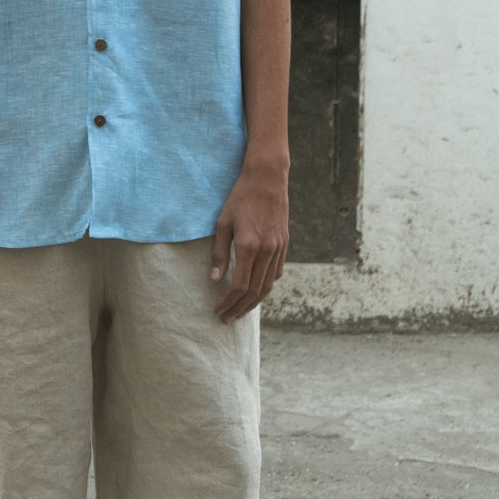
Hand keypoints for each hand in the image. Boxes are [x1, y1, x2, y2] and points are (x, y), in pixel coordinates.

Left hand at [209, 161, 288, 319]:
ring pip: (268, 286)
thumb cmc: (240, 198)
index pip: (239, 286)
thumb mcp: (222, 223)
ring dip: (254, 302)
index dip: (227, 302)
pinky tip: (256, 291)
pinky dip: (265, 286)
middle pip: (254, 292)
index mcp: (249, 246)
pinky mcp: (283, 244)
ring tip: (240, 311)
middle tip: (226, 318)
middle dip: (239, 308)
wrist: (267, 179)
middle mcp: (266, 251)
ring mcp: (278, 248)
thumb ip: (219, 252)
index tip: (217, 310)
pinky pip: (276, 273)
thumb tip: (214, 279)